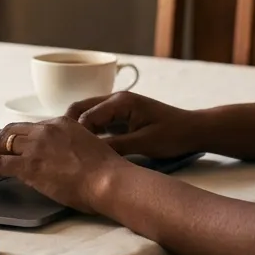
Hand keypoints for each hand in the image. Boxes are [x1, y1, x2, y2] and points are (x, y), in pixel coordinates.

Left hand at [0, 117, 129, 213]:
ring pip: (3, 144)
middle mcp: (47, 129)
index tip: (13, 145)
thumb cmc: (106, 171)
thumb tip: (61, 158)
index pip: (32, 127)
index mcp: (62, 123)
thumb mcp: (88, 148)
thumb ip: (71, 146)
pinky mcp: (29, 165)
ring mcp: (37, 146)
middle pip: (13, 131)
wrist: (108, 180)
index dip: (19, 137)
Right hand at [66, 91, 200, 159]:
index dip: (75, 133)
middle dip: (69, 128)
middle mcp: (116, 100)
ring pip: (88, 116)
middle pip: (81, 109)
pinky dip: (90, 134)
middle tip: (60, 149)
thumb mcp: (144, 143)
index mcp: (121, 102)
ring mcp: (119, 108)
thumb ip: (116, 146)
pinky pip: (99, 123)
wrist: (194, 130)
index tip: (65, 151)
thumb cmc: (173, 135)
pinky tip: (84, 149)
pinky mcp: (122, 118)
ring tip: (67, 150)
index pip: (86, 115)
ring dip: (78, 130)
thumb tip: (89, 154)